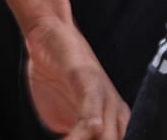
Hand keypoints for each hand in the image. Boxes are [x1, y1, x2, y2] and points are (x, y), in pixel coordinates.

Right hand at [22, 15, 127, 138]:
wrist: (49, 37)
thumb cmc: (57, 81)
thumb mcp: (66, 123)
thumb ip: (75, 139)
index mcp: (116, 125)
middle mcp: (117, 113)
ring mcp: (105, 96)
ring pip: (106, 136)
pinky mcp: (89, 79)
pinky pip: (93, 108)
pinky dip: (87, 127)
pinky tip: (83, 133)